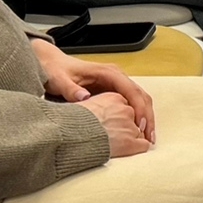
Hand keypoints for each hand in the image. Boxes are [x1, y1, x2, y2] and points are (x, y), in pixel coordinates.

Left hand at [33, 39, 157, 144]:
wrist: (52, 63)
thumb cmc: (56, 70)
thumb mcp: (60, 80)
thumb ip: (71, 89)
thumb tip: (85, 98)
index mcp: (108, 73)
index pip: (131, 90)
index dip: (138, 108)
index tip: (140, 126)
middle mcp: (117, 76)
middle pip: (141, 96)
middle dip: (147, 117)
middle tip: (149, 137)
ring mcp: (117, 83)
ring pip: (140, 100)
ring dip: (146, 118)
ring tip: (147, 138)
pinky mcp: (114, 91)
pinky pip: (132, 103)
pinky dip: (138, 117)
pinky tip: (137, 131)